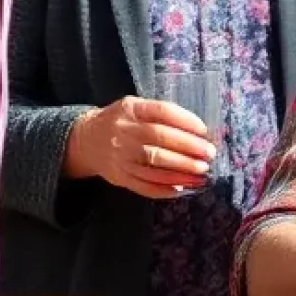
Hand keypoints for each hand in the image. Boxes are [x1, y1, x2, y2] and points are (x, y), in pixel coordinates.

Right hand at [64, 98, 214, 197]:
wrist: (86, 140)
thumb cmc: (122, 121)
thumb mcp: (136, 106)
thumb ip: (161, 114)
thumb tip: (198, 130)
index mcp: (131, 109)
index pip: (162, 112)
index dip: (186, 121)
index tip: (205, 131)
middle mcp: (124, 131)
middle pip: (160, 139)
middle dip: (188, 148)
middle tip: (209, 154)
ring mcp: (121, 156)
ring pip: (153, 165)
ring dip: (181, 171)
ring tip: (201, 172)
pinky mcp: (119, 177)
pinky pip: (144, 185)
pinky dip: (165, 189)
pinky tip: (182, 188)